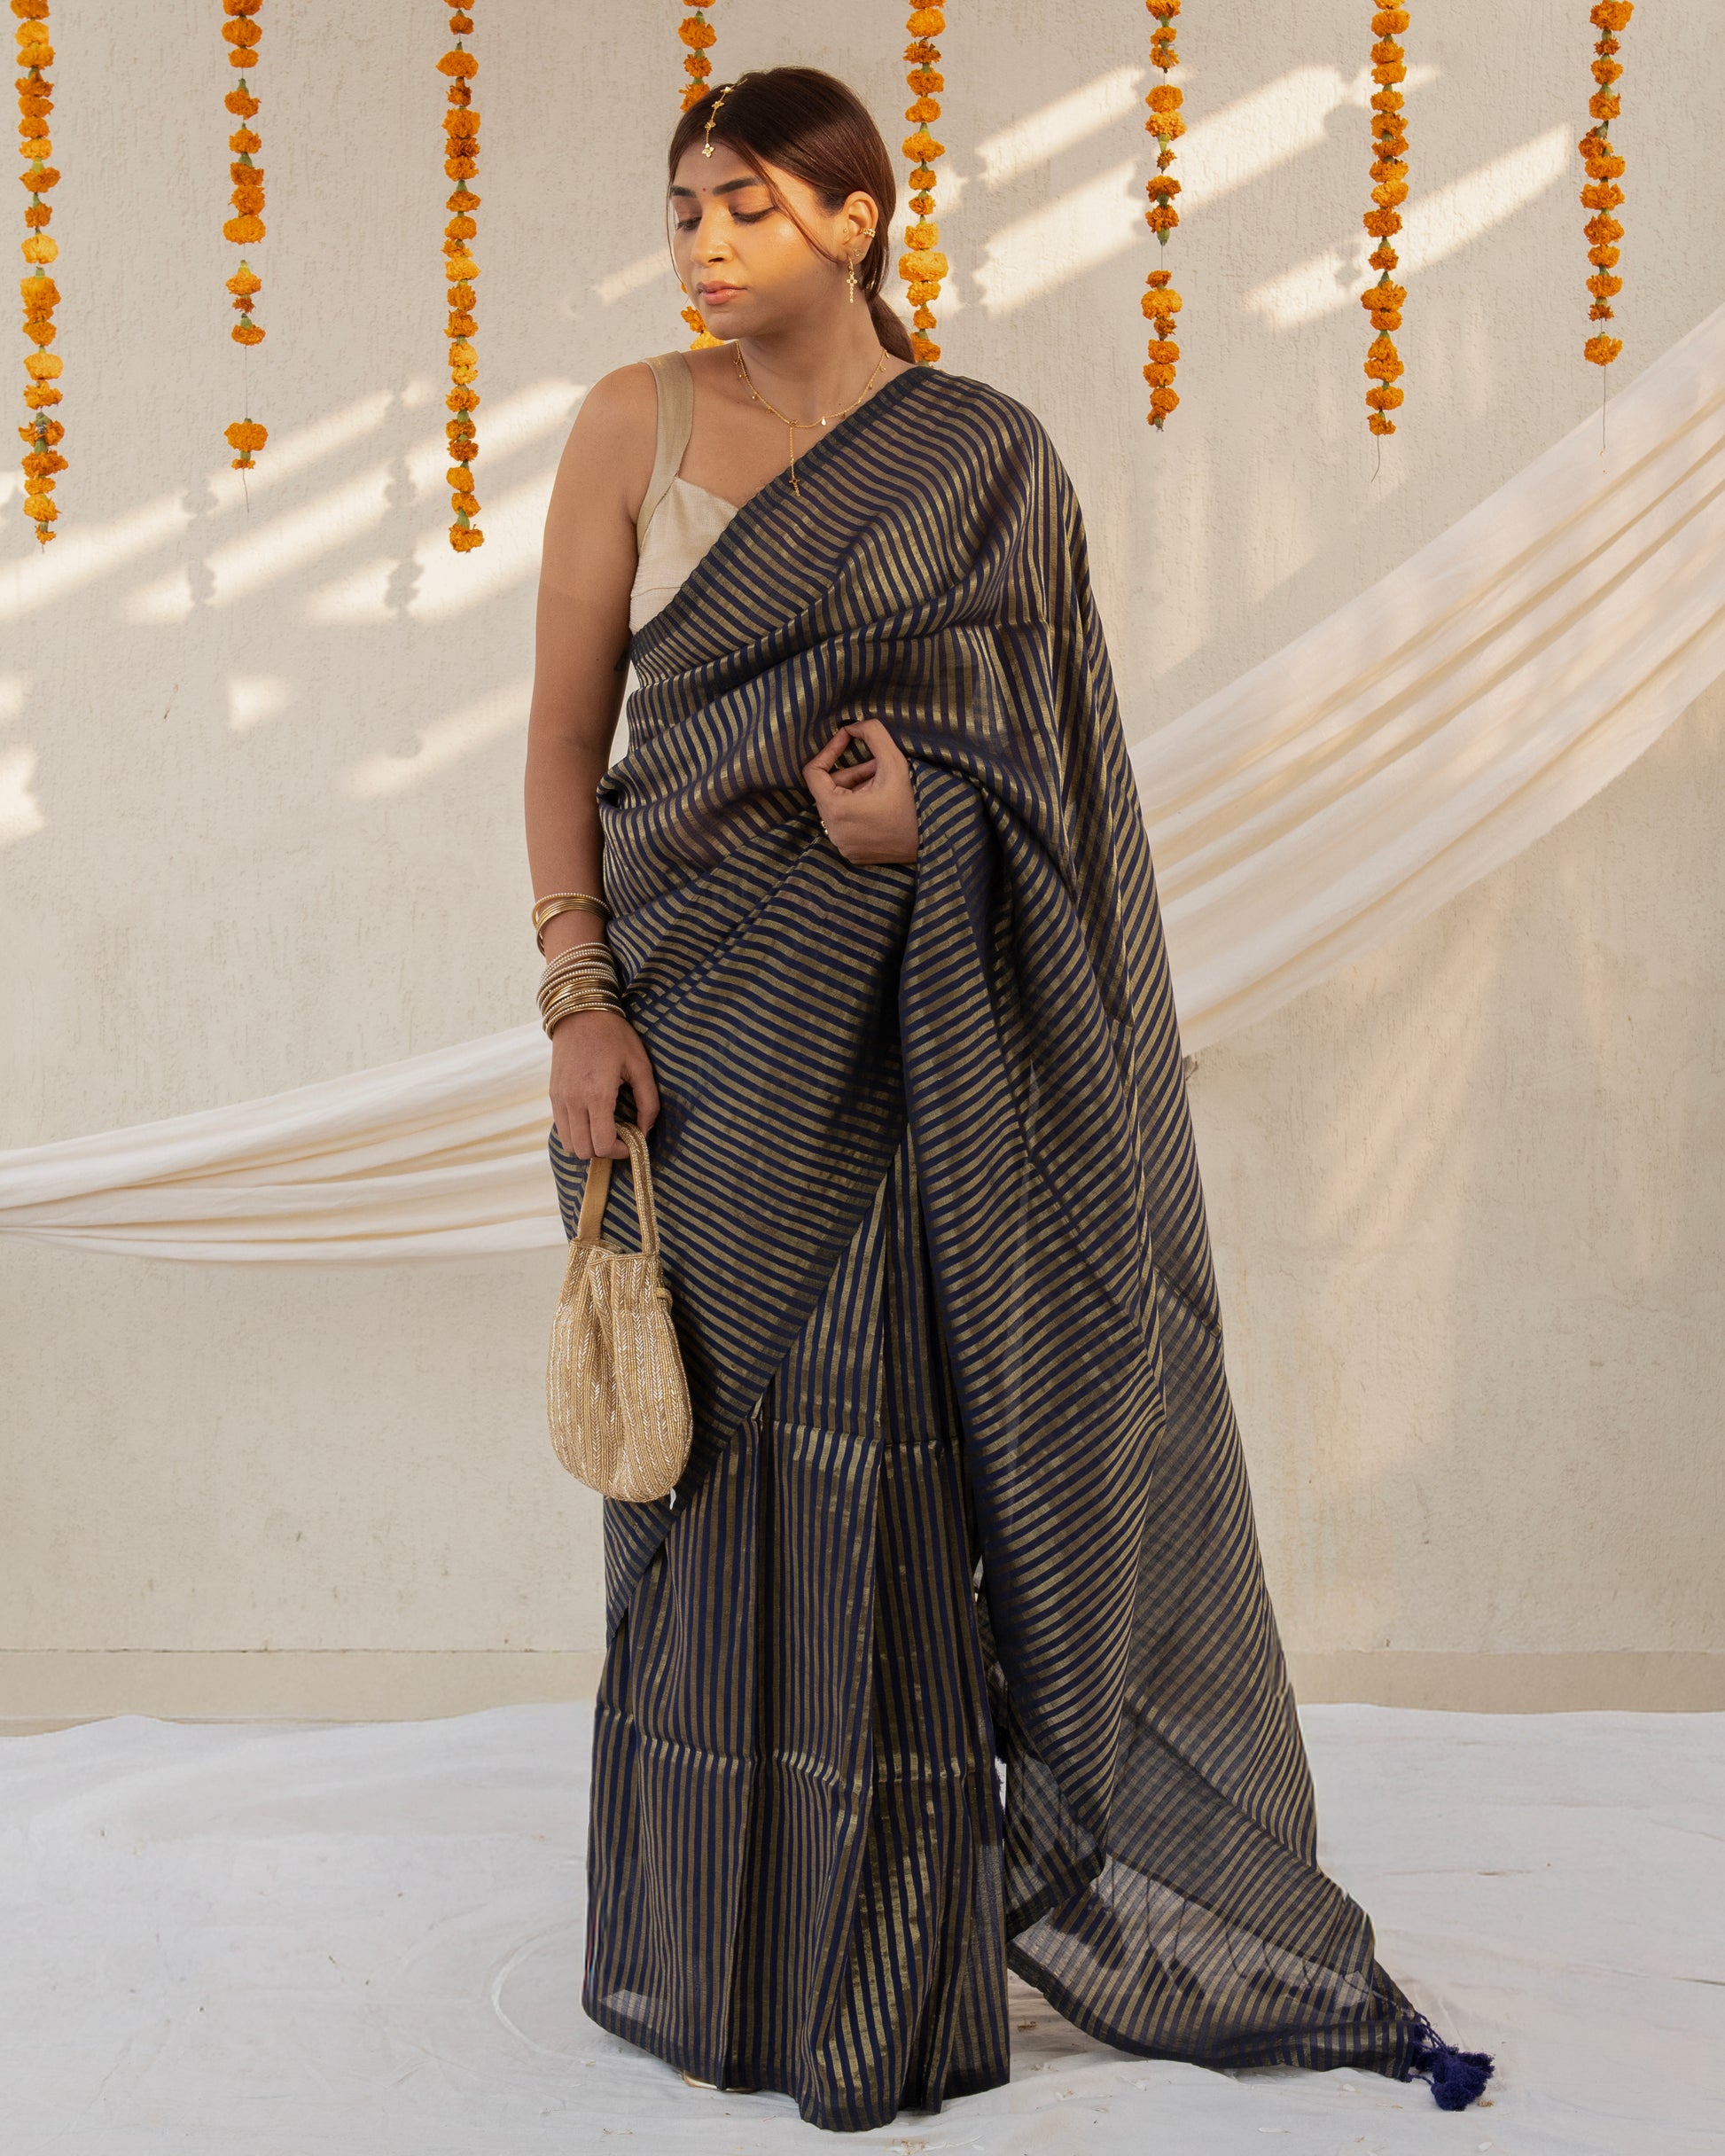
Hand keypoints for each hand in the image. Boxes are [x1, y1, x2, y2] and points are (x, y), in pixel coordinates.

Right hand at [549, 1007, 660, 1159]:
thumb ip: (648, 1102)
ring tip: (605, 1128)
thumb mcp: (640, 1066)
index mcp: (597, 1095)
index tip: (632, 1141)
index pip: (603, 1145)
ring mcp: (559, 1099)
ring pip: (569, 1144)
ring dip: (588, 1144)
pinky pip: (561, 1128)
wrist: (581, 1013)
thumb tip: (646, 1130)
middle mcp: (573, 1101)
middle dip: (604, 1150)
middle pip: (584, 1151)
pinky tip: (592, 1118)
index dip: (620, 1151)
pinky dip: (576, 1132)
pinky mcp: (552, 1095)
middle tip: (620, 1136)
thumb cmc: (614, 1036)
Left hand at [801, 718, 918, 865]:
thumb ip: (873, 734)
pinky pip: (845, 824)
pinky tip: (880, 805)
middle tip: (876, 765)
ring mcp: (841, 844)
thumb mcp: (895, 762)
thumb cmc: (913, 804)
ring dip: (855, 790)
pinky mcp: (851, 853)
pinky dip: (857, 810)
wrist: (931, 843)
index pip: (813, 772)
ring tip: (881, 784)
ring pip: (837, 807)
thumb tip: (852, 725)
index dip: (828, 751)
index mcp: (836, 809)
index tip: (845, 740)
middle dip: (851, 773)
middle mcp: (833, 830)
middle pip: (828, 790)